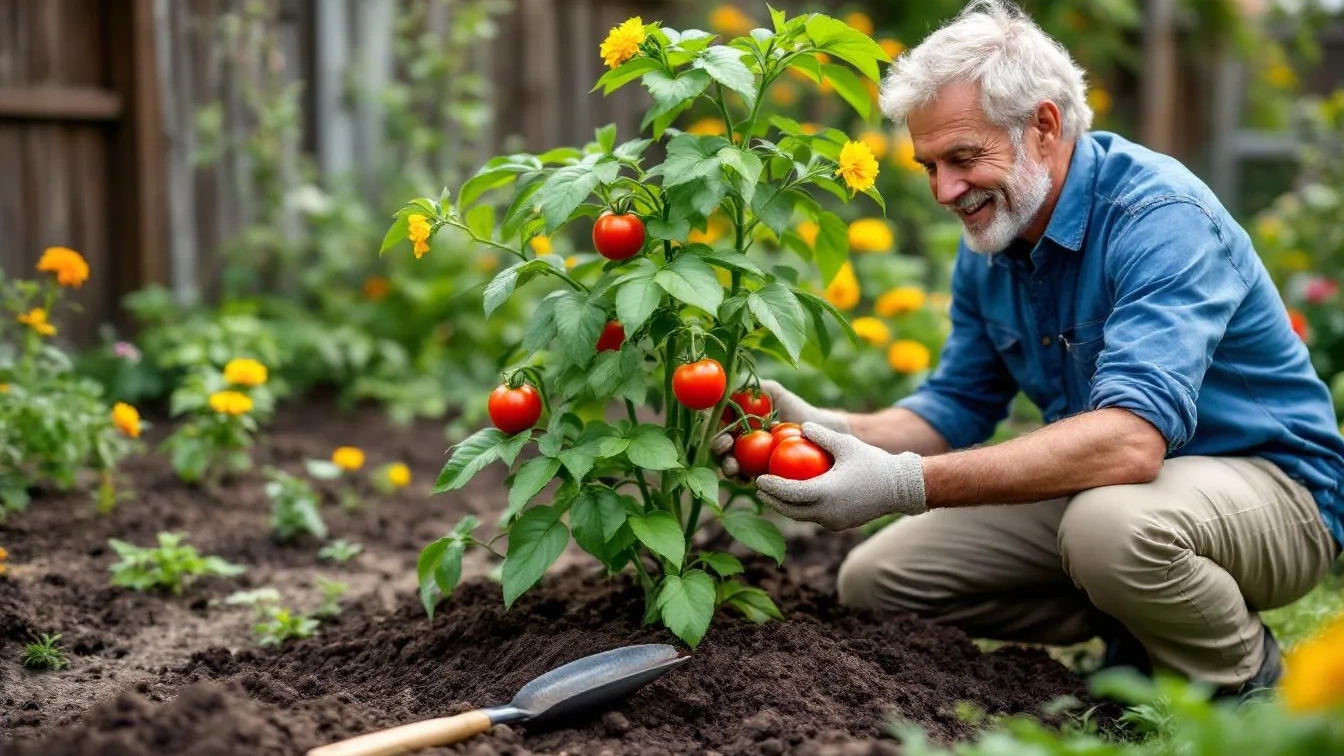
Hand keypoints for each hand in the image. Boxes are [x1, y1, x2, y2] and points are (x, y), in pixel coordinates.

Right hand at [711, 380, 849, 478]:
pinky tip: (749, 478)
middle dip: (716, 448)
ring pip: (727, 466)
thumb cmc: (793, 407)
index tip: (721, 427)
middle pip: (717, 447)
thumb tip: (728, 386)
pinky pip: (745, 480)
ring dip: (726, 467)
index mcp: (734, 422)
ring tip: (734, 467)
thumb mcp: (773, 392)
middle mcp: (736, 441)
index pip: (715, 426)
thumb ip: (751, 386)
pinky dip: (742, 480)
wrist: (815, 430)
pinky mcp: (757, 475)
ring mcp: (745, 460)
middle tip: (726, 445)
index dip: (711, 427)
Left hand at [755, 423, 926, 529]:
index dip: (772, 487)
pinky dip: (802, 508)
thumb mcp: (846, 444)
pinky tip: (796, 497)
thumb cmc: (874, 463)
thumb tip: (800, 426)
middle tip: (758, 488)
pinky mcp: (840, 524)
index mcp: (826, 493)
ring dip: (785, 506)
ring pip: (802, 516)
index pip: (790, 493)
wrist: (901, 489)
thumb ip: (821, 436)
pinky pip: (815, 517)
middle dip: (772, 501)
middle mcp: (827, 512)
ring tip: (772, 494)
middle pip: (790, 510)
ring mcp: (834, 521)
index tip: (759, 478)